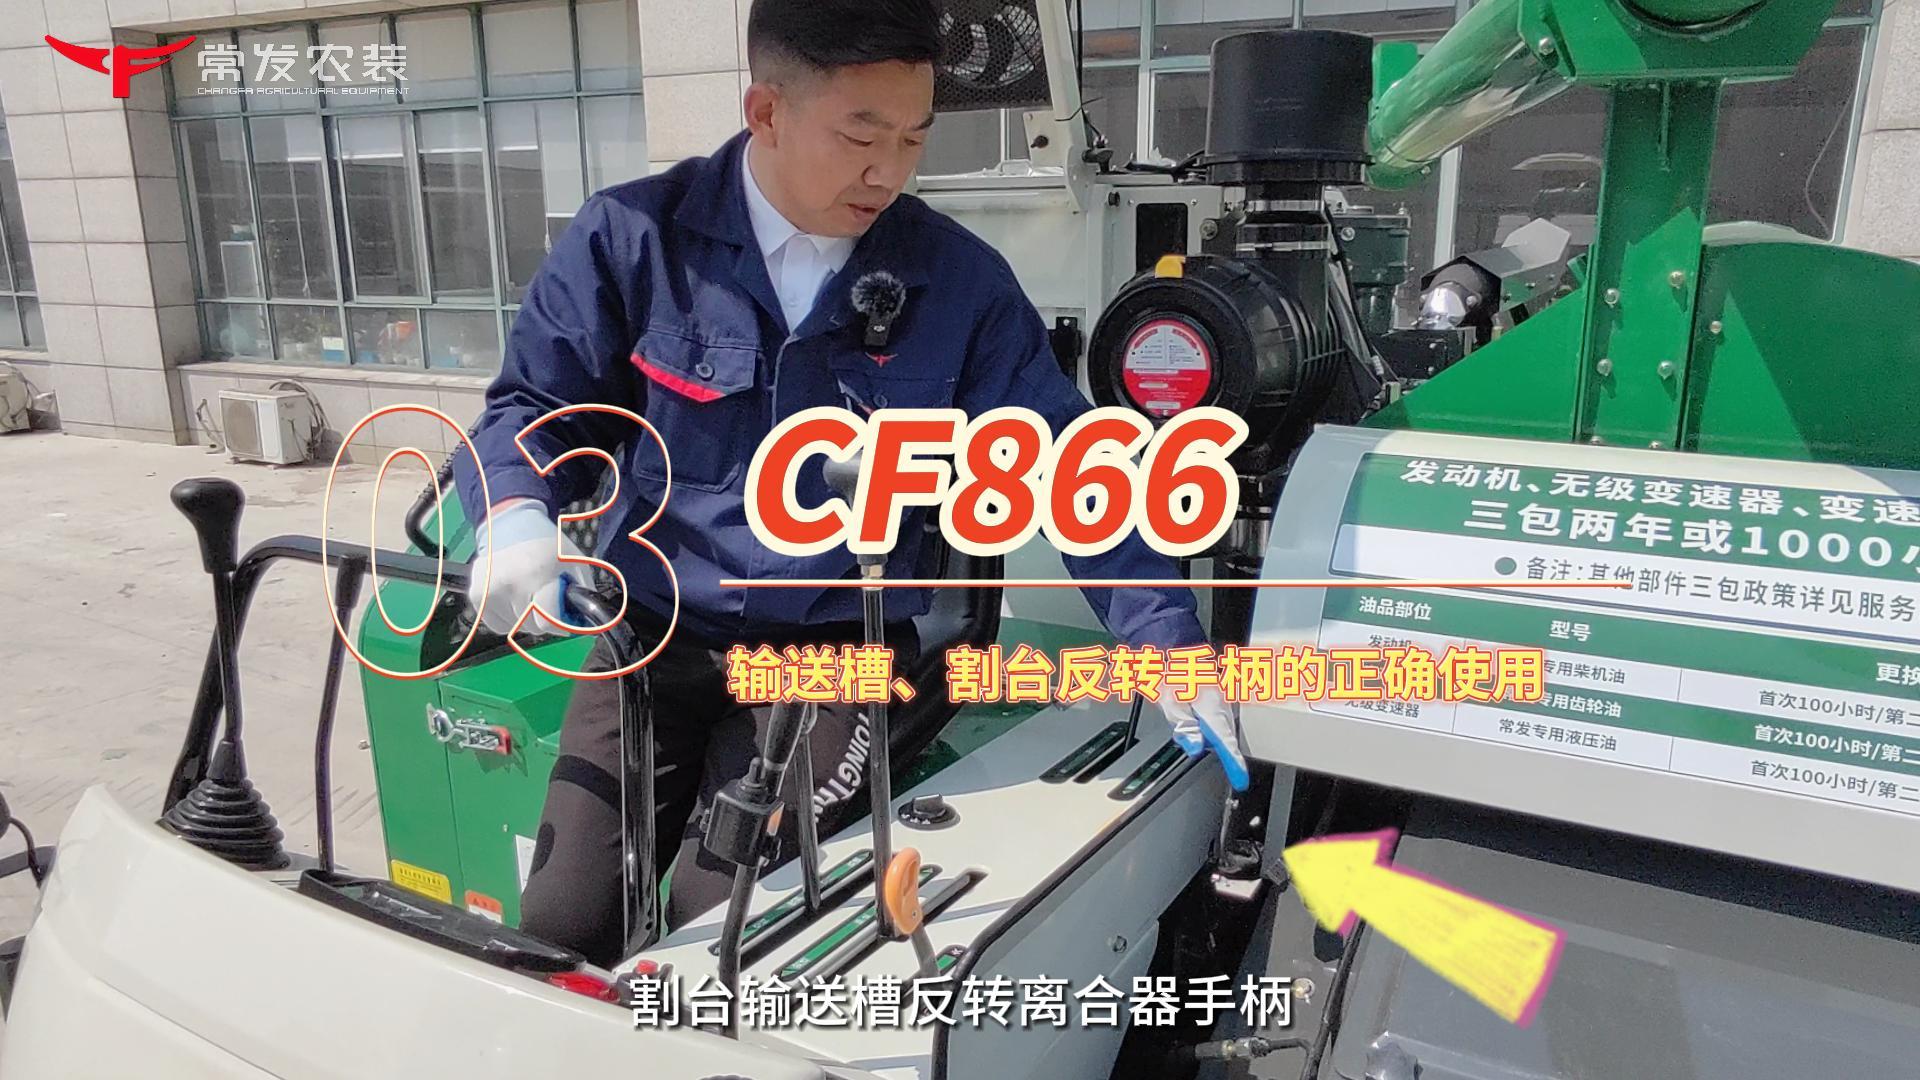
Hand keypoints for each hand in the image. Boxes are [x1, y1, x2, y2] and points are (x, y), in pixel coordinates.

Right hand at [467, 498, 585, 635]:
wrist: (512, 527)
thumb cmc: (548, 549)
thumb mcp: (575, 565)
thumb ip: (582, 597)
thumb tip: (581, 627)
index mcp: (537, 572)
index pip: (547, 621)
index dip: (560, 622)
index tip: (564, 614)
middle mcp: (508, 582)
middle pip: (532, 627)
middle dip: (543, 618)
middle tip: (545, 596)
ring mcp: (488, 589)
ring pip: (514, 629)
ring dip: (525, 618)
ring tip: (527, 592)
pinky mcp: (475, 595)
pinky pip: (498, 626)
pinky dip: (508, 617)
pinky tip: (512, 596)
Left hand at [1161, 685, 1248, 791]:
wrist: (1177, 654)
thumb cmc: (1173, 676)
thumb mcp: (1171, 705)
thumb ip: (1184, 728)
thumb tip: (1195, 747)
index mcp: (1212, 706)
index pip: (1226, 741)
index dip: (1233, 763)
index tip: (1241, 780)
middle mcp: (1224, 705)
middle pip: (1222, 737)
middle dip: (1207, 741)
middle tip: (1187, 722)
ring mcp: (1226, 703)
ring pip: (1219, 729)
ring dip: (1205, 730)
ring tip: (1186, 708)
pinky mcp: (1223, 703)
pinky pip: (1218, 721)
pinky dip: (1207, 722)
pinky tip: (1193, 708)